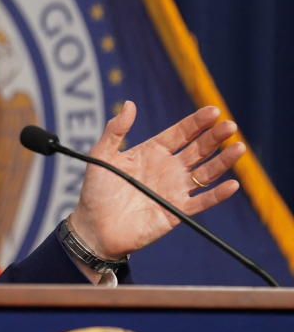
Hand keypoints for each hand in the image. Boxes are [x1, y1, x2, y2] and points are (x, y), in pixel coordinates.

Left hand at [70, 101, 241, 261]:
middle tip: (230, 125)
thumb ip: (115, 130)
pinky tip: (231, 185)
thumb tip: (130, 104)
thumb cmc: (96, 191)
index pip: (180, 133)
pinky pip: (201, 201)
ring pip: (205, 172)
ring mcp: (174, 189)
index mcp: (151, 152)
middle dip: (214, 137)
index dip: (196, 122)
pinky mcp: (176, 211)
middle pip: (198, 149)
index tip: (213, 111)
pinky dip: (217, 195)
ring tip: (238, 147)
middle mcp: (167, 168)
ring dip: (223, 161)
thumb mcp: (101, 155)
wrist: (93, 227)